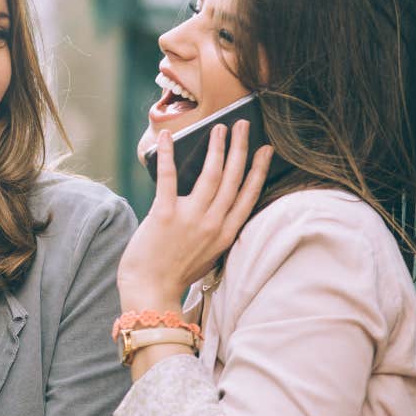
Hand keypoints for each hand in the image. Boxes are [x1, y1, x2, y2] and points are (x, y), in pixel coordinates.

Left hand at [117, 120, 272, 312]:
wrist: (150, 291)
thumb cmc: (174, 273)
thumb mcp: (207, 254)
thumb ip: (214, 230)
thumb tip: (213, 201)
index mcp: (225, 234)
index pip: (248, 195)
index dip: (258, 170)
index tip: (266, 150)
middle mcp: (213, 224)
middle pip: (233, 178)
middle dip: (240, 148)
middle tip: (244, 125)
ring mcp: (191, 218)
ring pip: (211, 174)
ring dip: (217, 147)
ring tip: (219, 128)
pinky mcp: (165, 215)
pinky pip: (169, 177)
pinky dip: (168, 155)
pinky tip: (168, 138)